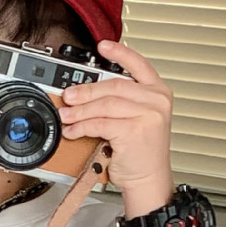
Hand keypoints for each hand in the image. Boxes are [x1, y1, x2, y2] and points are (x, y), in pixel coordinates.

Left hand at [58, 41, 173, 216]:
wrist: (149, 179)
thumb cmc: (141, 152)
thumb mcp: (137, 119)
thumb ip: (122, 101)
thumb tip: (87, 92)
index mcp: (158, 92)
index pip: (139, 64)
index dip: (120, 53)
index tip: (102, 46)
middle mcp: (157, 100)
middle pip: (114, 86)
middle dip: (86, 91)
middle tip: (68, 95)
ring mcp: (148, 115)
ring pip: (104, 105)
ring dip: (80, 111)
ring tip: (67, 116)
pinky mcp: (134, 130)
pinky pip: (100, 123)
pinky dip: (82, 127)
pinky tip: (74, 131)